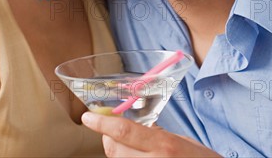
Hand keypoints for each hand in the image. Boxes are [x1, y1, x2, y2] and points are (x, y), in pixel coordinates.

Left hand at [81, 112, 220, 157]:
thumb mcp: (183, 143)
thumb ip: (158, 136)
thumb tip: (134, 129)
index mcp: (165, 146)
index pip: (124, 131)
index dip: (102, 123)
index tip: (88, 117)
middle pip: (115, 149)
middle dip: (109, 138)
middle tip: (113, 132)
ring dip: (119, 154)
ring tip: (135, 150)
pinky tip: (138, 157)